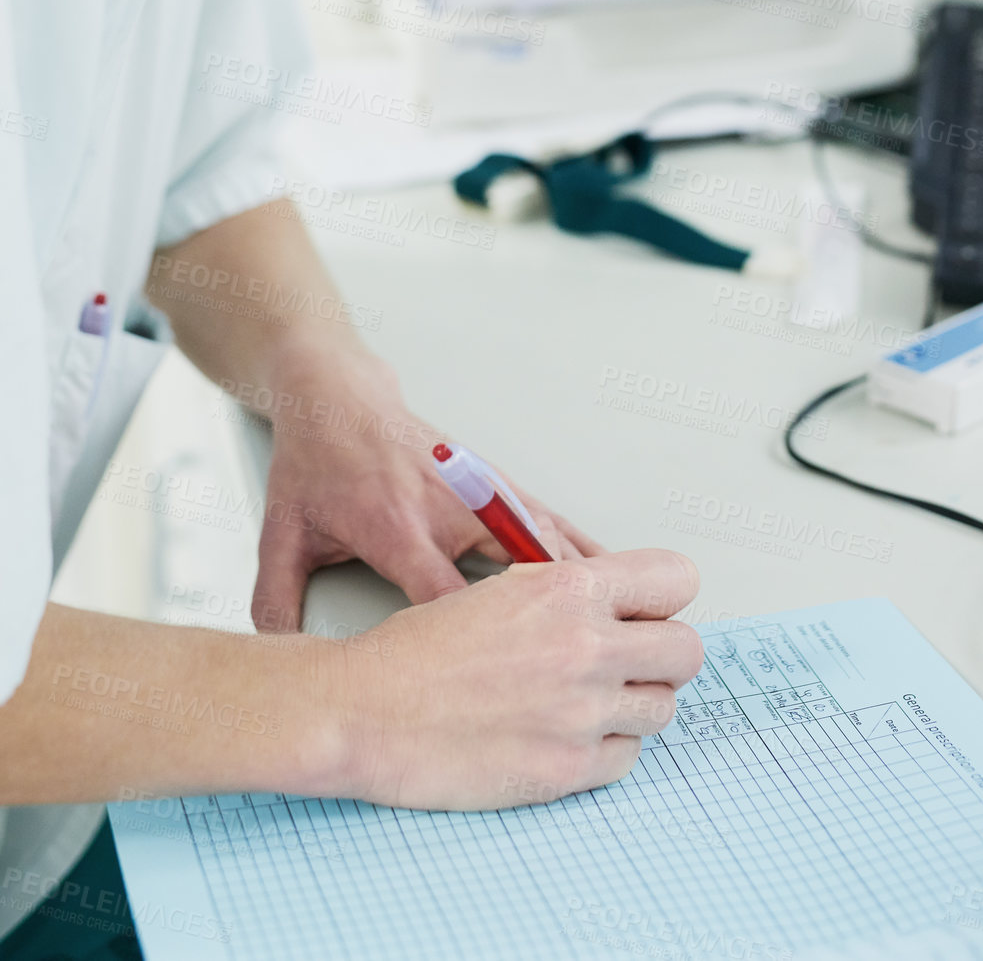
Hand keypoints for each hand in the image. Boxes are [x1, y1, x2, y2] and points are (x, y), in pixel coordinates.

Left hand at [252, 351, 604, 631]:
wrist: (339, 396)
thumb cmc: (314, 463)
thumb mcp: (282, 533)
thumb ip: (277, 601)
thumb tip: (277, 666)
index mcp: (395, 526)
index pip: (442, 592)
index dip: (470, 638)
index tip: (495, 677)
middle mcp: (447, 507)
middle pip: (515, 568)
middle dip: (547, 619)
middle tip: (579, 666)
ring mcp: (479, 490)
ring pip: (545, 542)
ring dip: (577, 588)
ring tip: (613, 636)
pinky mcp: (495, 481)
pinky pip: (551, 519)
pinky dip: (583, 549)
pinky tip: (614, 576)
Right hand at [331, 549, 702, 807]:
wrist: (367, 711)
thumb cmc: (418, 650)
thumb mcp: (503, 590)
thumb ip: (569, 593)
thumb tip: (619, 605)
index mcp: (570, 589)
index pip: (675, 580)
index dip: (662, 596)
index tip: (646, 611)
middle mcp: (587, 647)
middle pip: (687, 650)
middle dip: (661, 653)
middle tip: (628, 660)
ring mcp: (582, 714)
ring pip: (663, 708)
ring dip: (635, 703)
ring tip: (587, 700)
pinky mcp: (569, 770)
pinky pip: (627, 758)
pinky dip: (606, 749)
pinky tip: (564, 735)